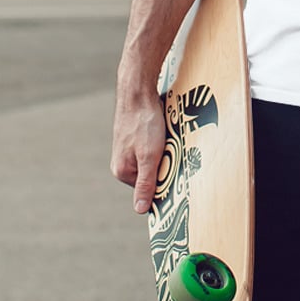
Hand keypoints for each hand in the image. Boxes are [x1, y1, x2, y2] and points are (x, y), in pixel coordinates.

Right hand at [110, 87, 164, 214]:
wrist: (138, 90)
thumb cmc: (143, 123)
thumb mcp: (149, 156)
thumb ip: (146, 183)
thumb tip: (140, 210)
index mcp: (123, 171)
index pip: (149, 189)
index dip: (164, 182)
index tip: (176, 175)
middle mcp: (123, 162)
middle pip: (152, 173)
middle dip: (166, 164)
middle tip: (173, 150)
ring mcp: (129, 148)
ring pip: (155, 157)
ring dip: (166, 150)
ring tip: (169, 138)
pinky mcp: (136, 136)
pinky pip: (154, 144)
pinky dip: (163, 140)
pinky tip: (166, 130)